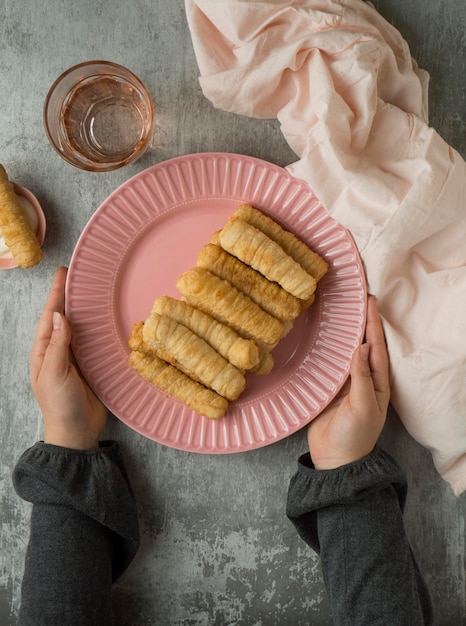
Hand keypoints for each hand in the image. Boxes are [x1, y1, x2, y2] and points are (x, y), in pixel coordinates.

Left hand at [30, 267, 107, 449]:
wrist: (76, 433)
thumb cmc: (60, 406)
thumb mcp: (55, 374)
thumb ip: (58, 346)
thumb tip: (61, 317)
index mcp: (44, 351)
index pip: (51, 316)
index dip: (56, 294)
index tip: (63, 273)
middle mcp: (58, 351)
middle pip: (64, 317)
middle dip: (69, 296)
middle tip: (79, 275)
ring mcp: (74, 359)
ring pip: (79, 328)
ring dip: (84, 310)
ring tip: (92, 291)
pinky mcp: (90, 366)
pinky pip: (93, 342)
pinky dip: (97, 328)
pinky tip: (105, 321)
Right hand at [307, 295, 389, 468]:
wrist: (335, 460)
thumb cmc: (354, 436)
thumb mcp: (362, 406)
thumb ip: (361, 377)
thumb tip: (362, 347)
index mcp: (378, 383)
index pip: (377, 347)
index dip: (373, 324)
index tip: (369, 302)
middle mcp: (364, 380)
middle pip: (364, 345)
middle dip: (363, 323)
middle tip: (358, 299)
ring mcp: (347, 384)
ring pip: (348, 352)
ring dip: (347, 333)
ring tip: (343, 311)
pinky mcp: (330, 389)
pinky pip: (332, 363)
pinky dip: (331, 349)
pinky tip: (326, 338)